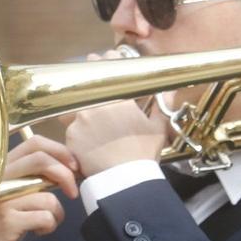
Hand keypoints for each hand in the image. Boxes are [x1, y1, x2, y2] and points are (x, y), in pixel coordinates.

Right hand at [0, 135, 79, 240]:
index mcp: (2, 169)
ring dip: (56, 214)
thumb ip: (32, 178)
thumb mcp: (12, 195)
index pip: (34, 143)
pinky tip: (38, 231)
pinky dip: (49, 226)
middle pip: (41, 160)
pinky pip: (46, 217)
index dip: (60, 151)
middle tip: (73, 192)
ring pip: (48, 197)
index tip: (73, 167)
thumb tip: (68, 166)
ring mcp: (2, 200)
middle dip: (66, 175)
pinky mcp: (7, 221)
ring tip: (44, 223)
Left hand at [63, 56, 171, 176]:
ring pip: (74, 102)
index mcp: (118, 98)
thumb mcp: (158, 128)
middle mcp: (95, 104)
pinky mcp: (70, 137)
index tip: (107, 59)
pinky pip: (70, 126)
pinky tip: (83, 135)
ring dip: (78, 101)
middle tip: (93, 77)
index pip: (109, 68)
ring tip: (83, 107)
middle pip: (87, 80)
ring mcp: (80, 120)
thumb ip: (163, 105)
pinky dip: (76, 128)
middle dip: (90, 74)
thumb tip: (171, 88)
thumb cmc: (143, 153)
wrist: (124, 181)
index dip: (108, 61)